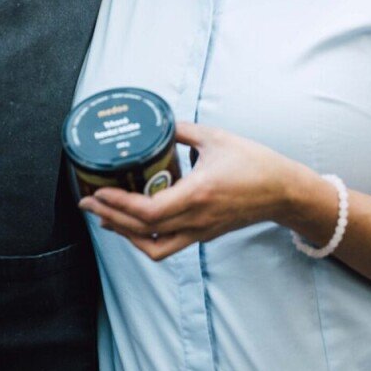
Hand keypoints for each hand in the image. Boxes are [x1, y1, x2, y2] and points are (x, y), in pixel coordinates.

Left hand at [79, 122, 301, 261]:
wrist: (284, 191)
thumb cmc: (254, 162)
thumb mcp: (215, 137)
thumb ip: (182, 130)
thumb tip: (157, 123)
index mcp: (197, 194)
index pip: (148, 210)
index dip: (117, 204)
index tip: (97, 191)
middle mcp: (196, 219)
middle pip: (142, 231)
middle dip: (109, 218)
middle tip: (87, 202)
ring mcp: (200, 231)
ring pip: (153, 247)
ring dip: (125, 234)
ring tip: (105, 217)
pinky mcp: (204, 235)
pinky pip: (167, 245)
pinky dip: (144, 238)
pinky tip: (133, 224)